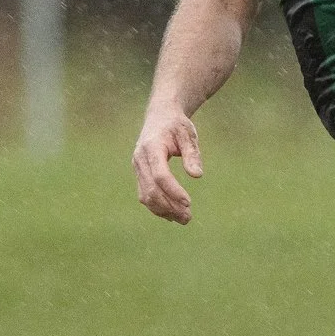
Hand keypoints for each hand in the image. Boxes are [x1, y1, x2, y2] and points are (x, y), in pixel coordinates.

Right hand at [132, 107, 203, 223]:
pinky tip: (173, 215)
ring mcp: (137, 168)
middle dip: (170, 206)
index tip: (188, 203)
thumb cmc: (176, 125)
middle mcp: (140, 159)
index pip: (160, 175)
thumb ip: (192, 154)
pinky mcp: (139, 175)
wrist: (159, 117)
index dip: (173, 191)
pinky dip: (158, 208)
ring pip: (146, 196)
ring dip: (164, 211)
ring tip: (185, 219)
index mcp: (151, 147)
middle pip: (151, 190)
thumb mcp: (188, 134)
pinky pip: (145, 195)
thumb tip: (197, 175)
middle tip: (189, 218)